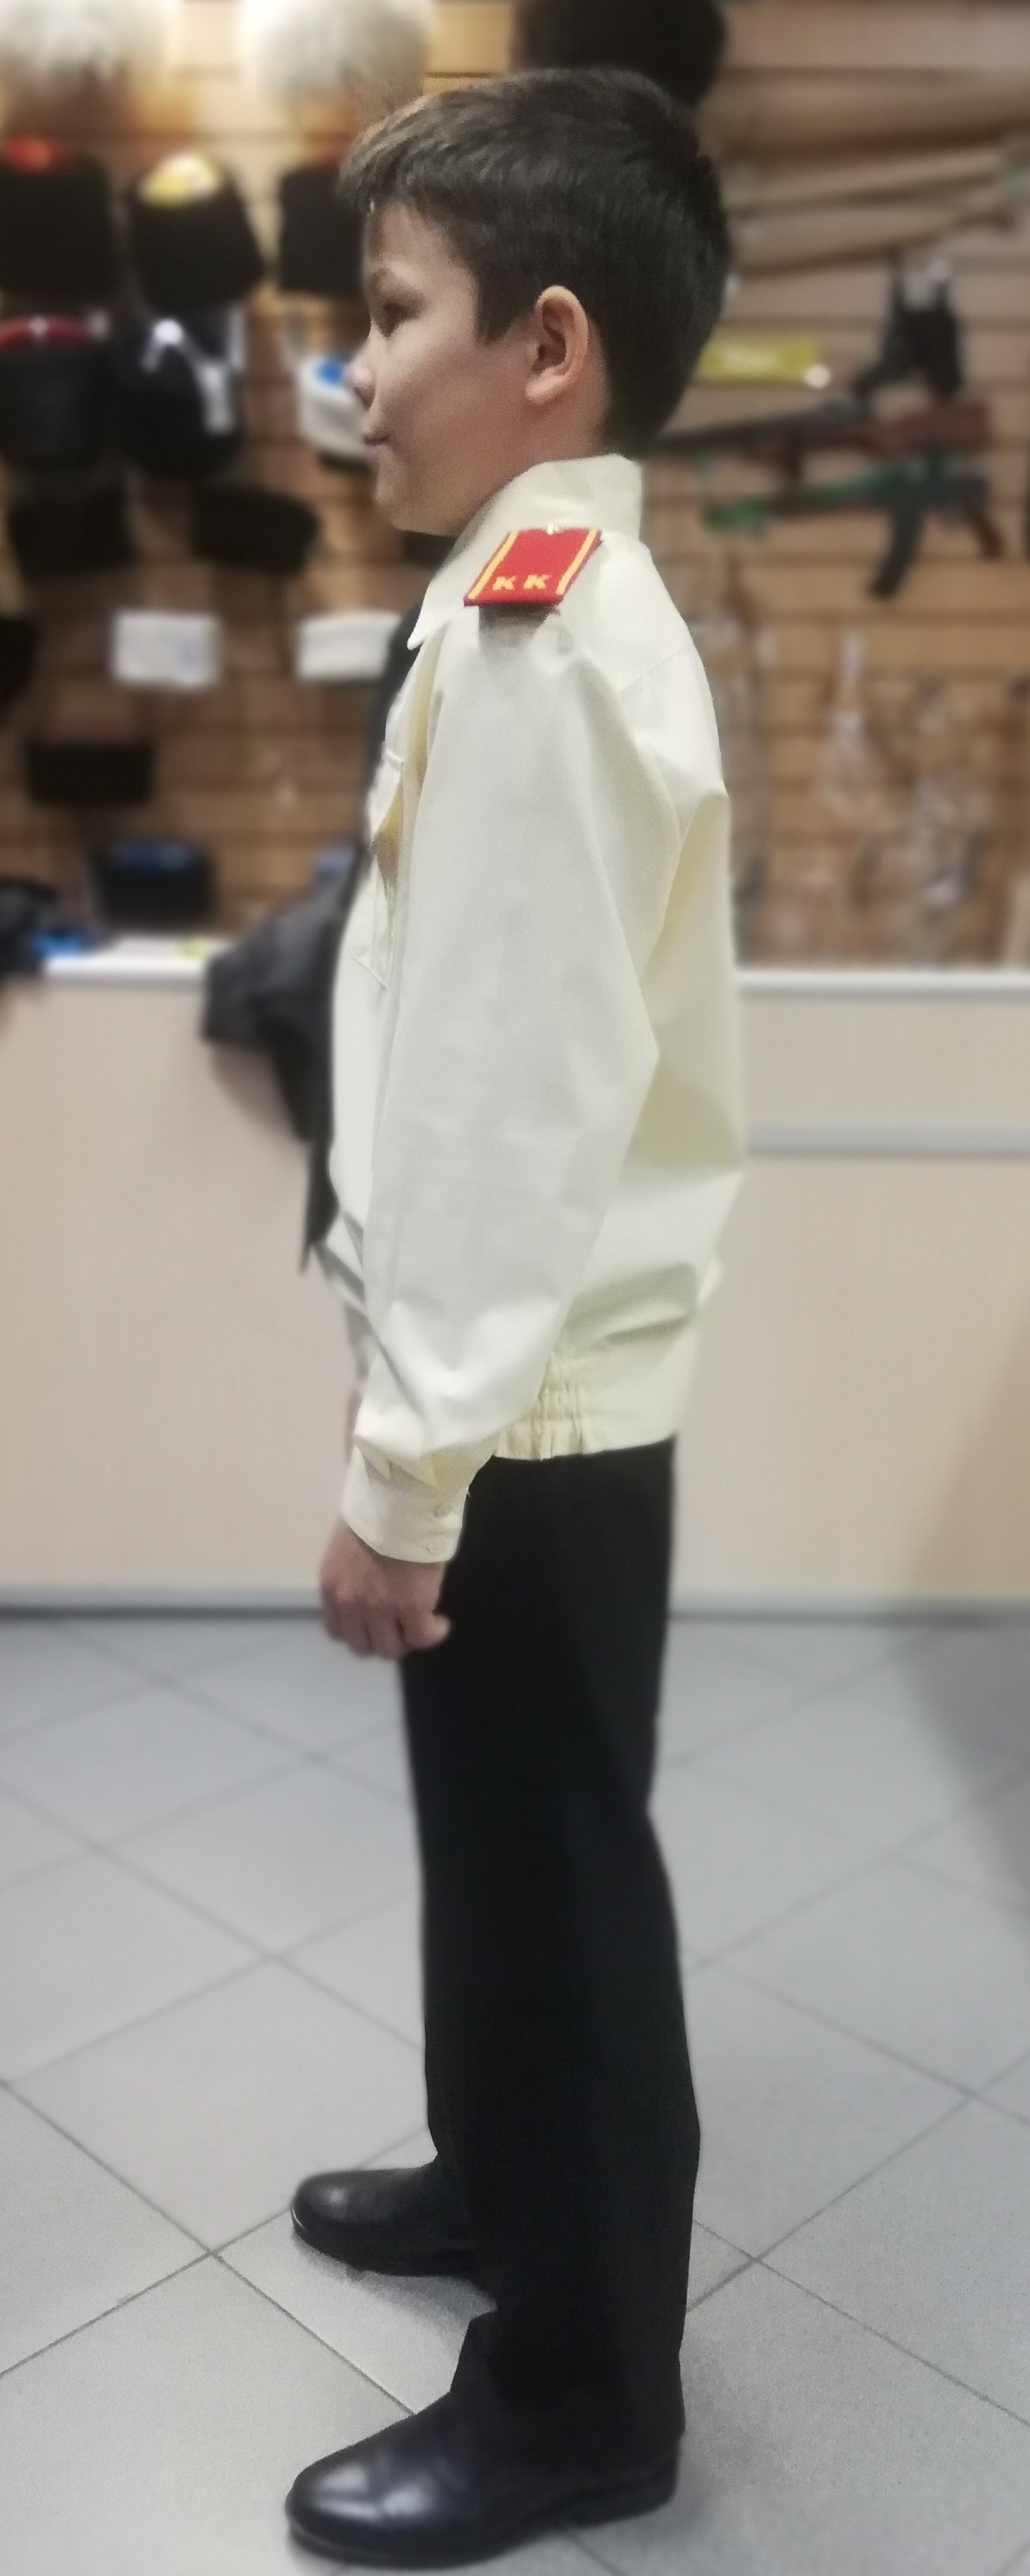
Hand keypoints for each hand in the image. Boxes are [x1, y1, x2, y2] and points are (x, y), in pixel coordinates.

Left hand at [319, 1516, 451, 1659]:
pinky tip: (439, 1623)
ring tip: (421, 1625)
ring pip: (390, 1648)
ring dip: (406, 1640)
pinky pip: (423, 1637)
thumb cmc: (376, 1511)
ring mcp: (380, 1609)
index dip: (358, 1631)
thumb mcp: (348, 1546)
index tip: (374, 1623)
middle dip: (381, 1640)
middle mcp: (350, 1604)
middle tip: (399, 1627)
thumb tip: (369, 1581)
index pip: (336, 1630)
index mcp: (332, 1587)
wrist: (399, 1502)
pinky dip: (433, 1633)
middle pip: (362, 1646)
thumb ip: (352, 1572)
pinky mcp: (411, 1608)